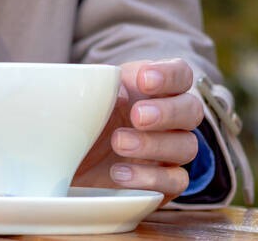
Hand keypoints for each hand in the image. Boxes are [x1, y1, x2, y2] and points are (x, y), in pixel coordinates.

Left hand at [74, 59, 201, 202]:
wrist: (65, 162)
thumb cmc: (84, 120)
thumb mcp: (87, 99)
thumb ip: (105, 90)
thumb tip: (121, 95)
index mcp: (156, 89)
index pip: (181, 74)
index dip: (170, 75)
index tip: (144, 80)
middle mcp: (170, 119)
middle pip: (193, 109)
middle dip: (167, 112)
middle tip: (137, 116)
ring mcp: (171, 152)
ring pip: (188, 146)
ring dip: (154, 145)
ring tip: (118, 143)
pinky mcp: (164, 184)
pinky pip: (176, 181)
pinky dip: (151, 177)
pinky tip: (120, 173)